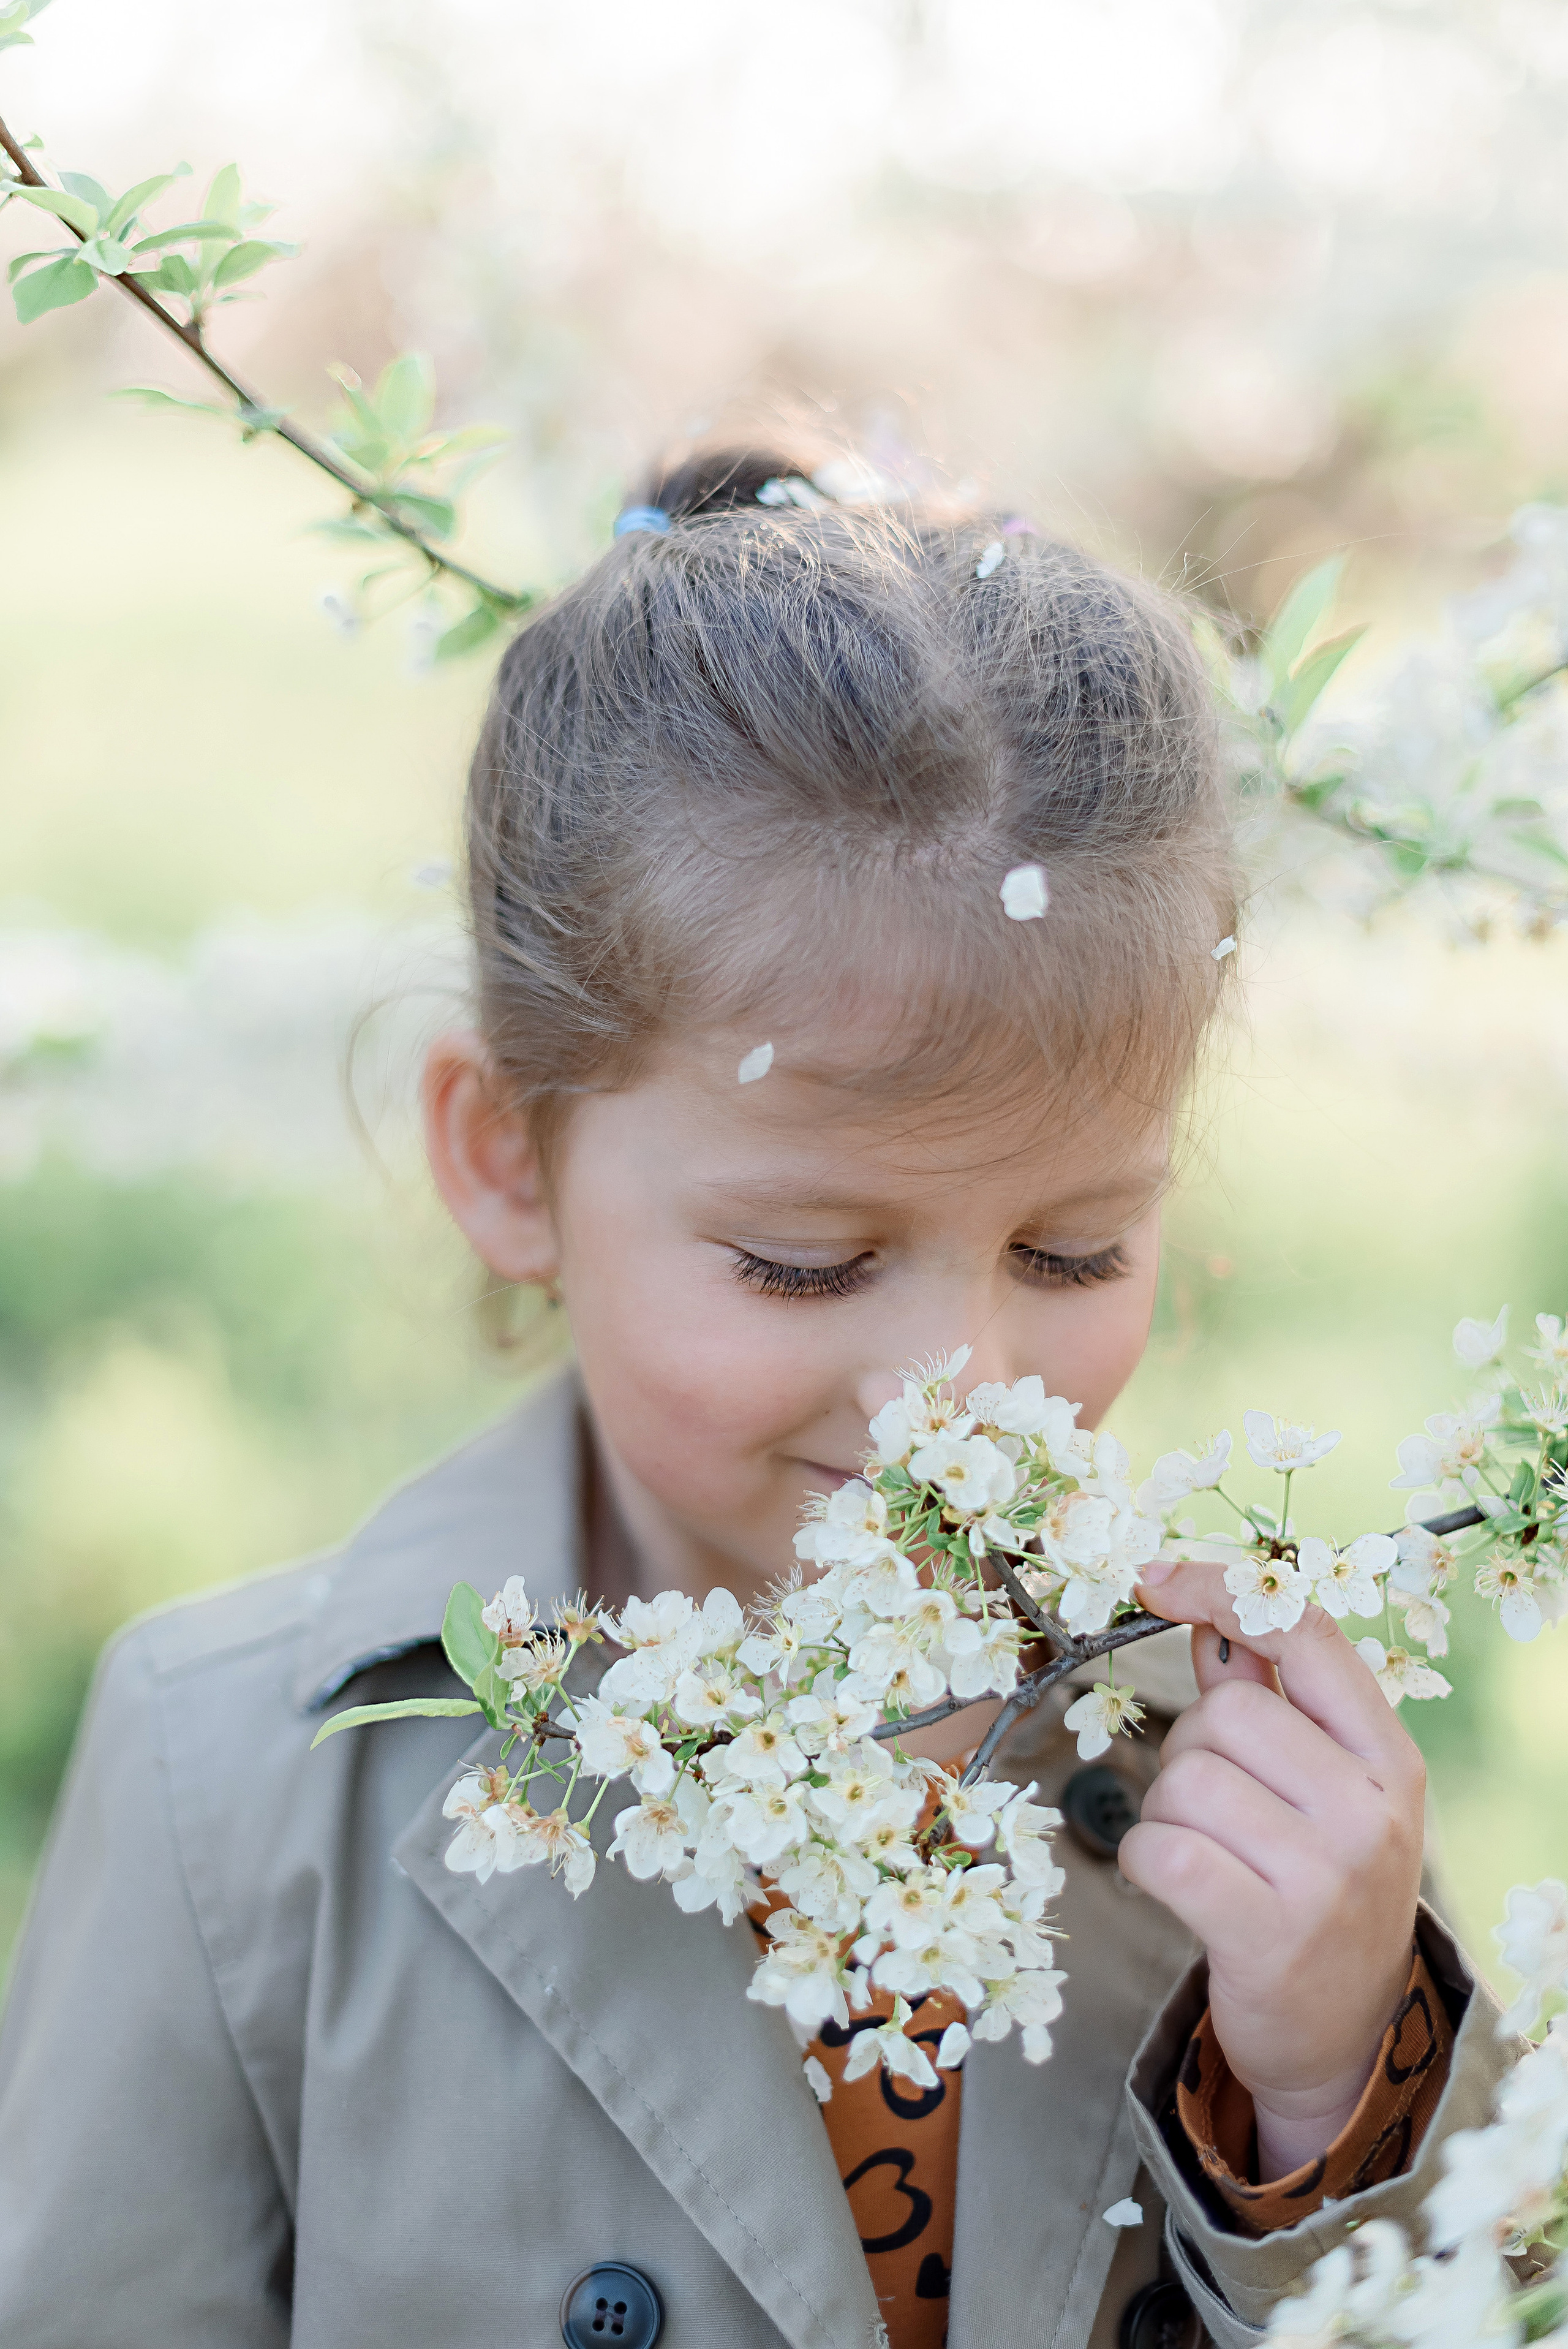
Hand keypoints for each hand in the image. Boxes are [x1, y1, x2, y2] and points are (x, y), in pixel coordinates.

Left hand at [1117, 1557, 1425, 2180]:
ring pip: (1183, 1782)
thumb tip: (1208, 1612)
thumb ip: (1269, 1698)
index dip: (1221, 1590)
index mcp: (1389, 1757)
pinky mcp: (1270, 1934)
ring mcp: (1328, 1875)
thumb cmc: (1318, 1886)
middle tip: (1215, 1811)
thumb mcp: (1321, 1787)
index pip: (1306, 1635)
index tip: (1152, 1576)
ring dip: (1166, 1814)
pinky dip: (1145, 1860)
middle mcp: (1371, 1809)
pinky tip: (1178, 1887)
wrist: (1343, 2031)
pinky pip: (1160, 1850)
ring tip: (1206, 1854)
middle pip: (1224, 1717)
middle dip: (1190, 1755)